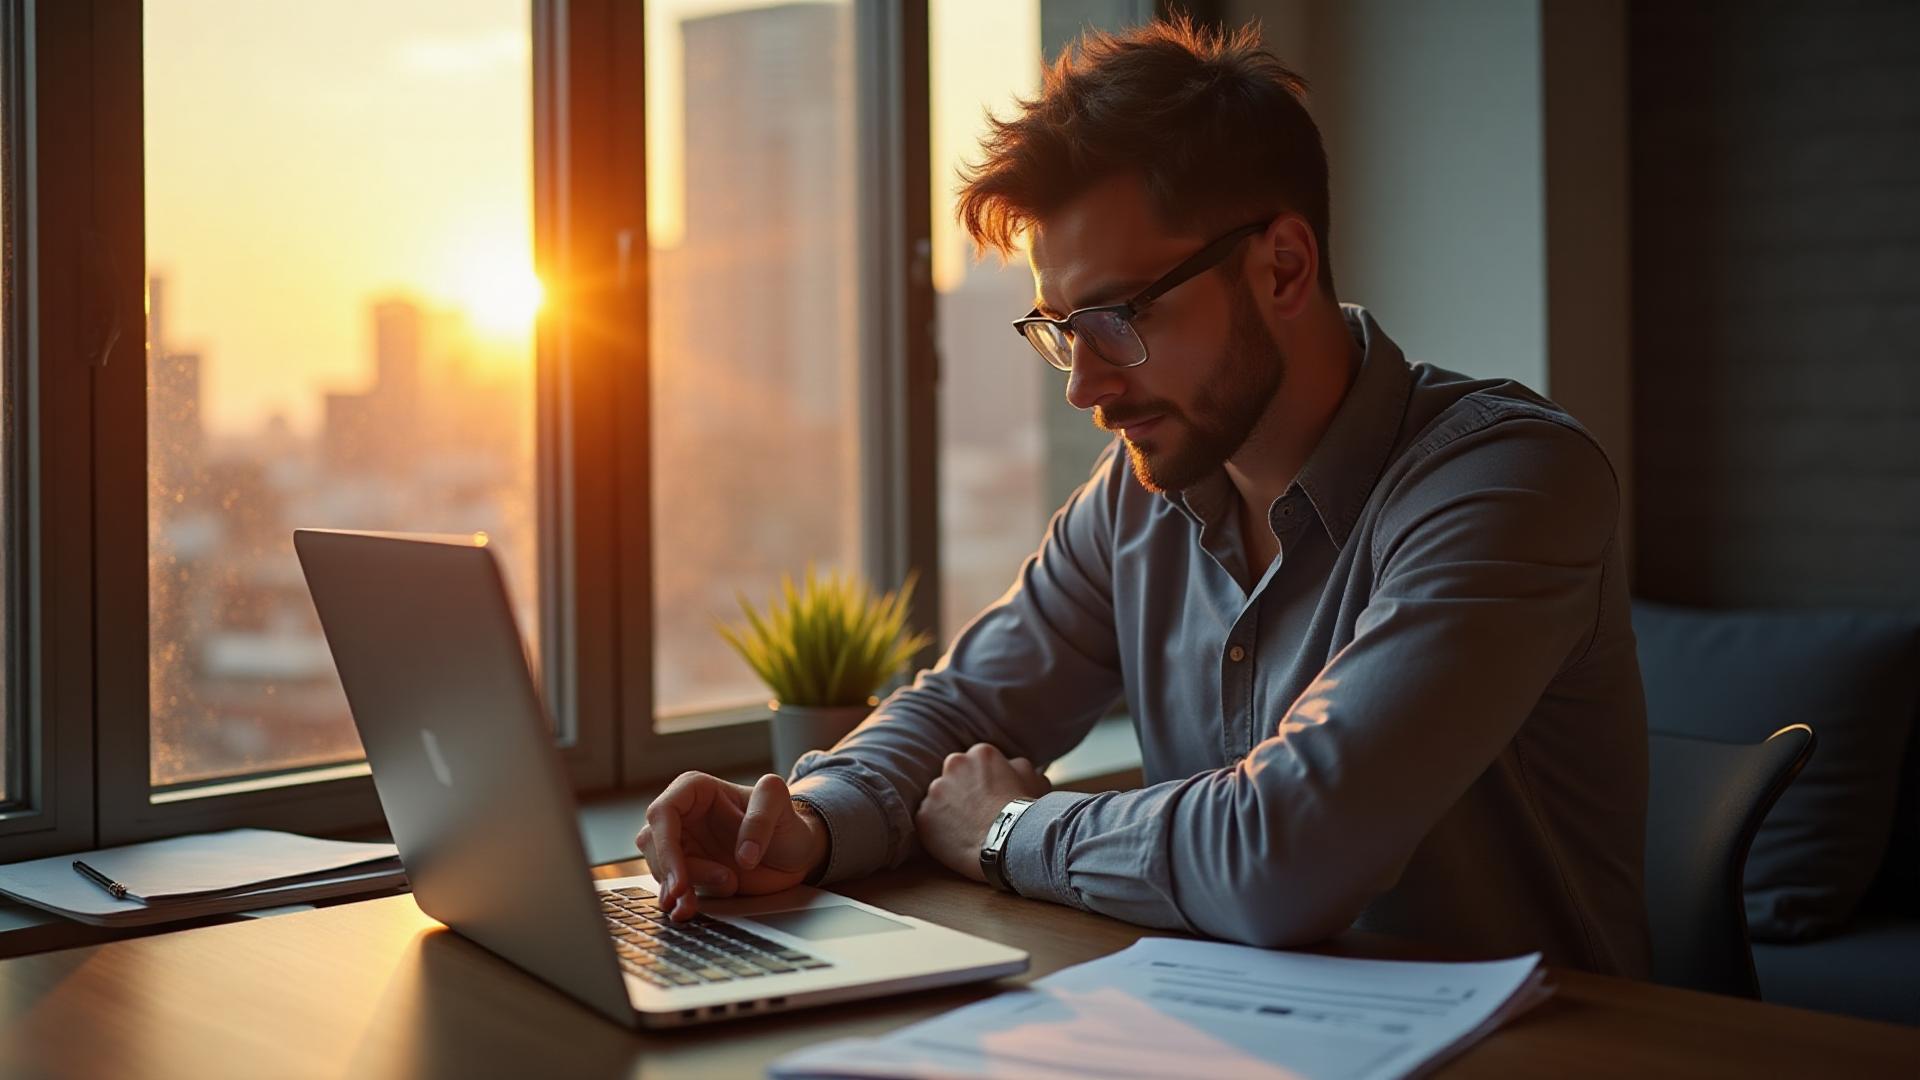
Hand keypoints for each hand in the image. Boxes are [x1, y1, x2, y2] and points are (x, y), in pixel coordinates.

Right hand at [635, 772, 828, 920]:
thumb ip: (762, 817)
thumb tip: (744, 855)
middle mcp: (683, 816)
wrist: (795, 854)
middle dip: (672, 872)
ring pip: (660, 868)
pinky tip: (686, 912)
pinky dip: (678, 902)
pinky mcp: (689, 872)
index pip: (662, 813)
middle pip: (655, 844)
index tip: (680, 878)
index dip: (665, 846)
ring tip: (712, 896)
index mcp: (694, 790)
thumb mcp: (780, 804)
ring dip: (678, 890)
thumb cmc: (785, 821)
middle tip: (693, 893)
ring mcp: (684, 845)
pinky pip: (672, 887)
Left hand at [913, 743, 1051, 882]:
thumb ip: (1017, 766)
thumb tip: (1011, 766)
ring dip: (949, 810)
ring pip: (939, 798)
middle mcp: (954, 765)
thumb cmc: (1025, 812)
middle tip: (977, 813)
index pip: (977, 764)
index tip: (990, 798)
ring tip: (967, 830)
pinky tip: (956, 841)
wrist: (1010, 841)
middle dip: (963, 791)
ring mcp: (936, 790)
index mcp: (981, 753)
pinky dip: (937, 829)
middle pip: (954, 776)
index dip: (984, 783)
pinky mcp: (923, 815)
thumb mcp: (1033, 778)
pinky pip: (927, 820)